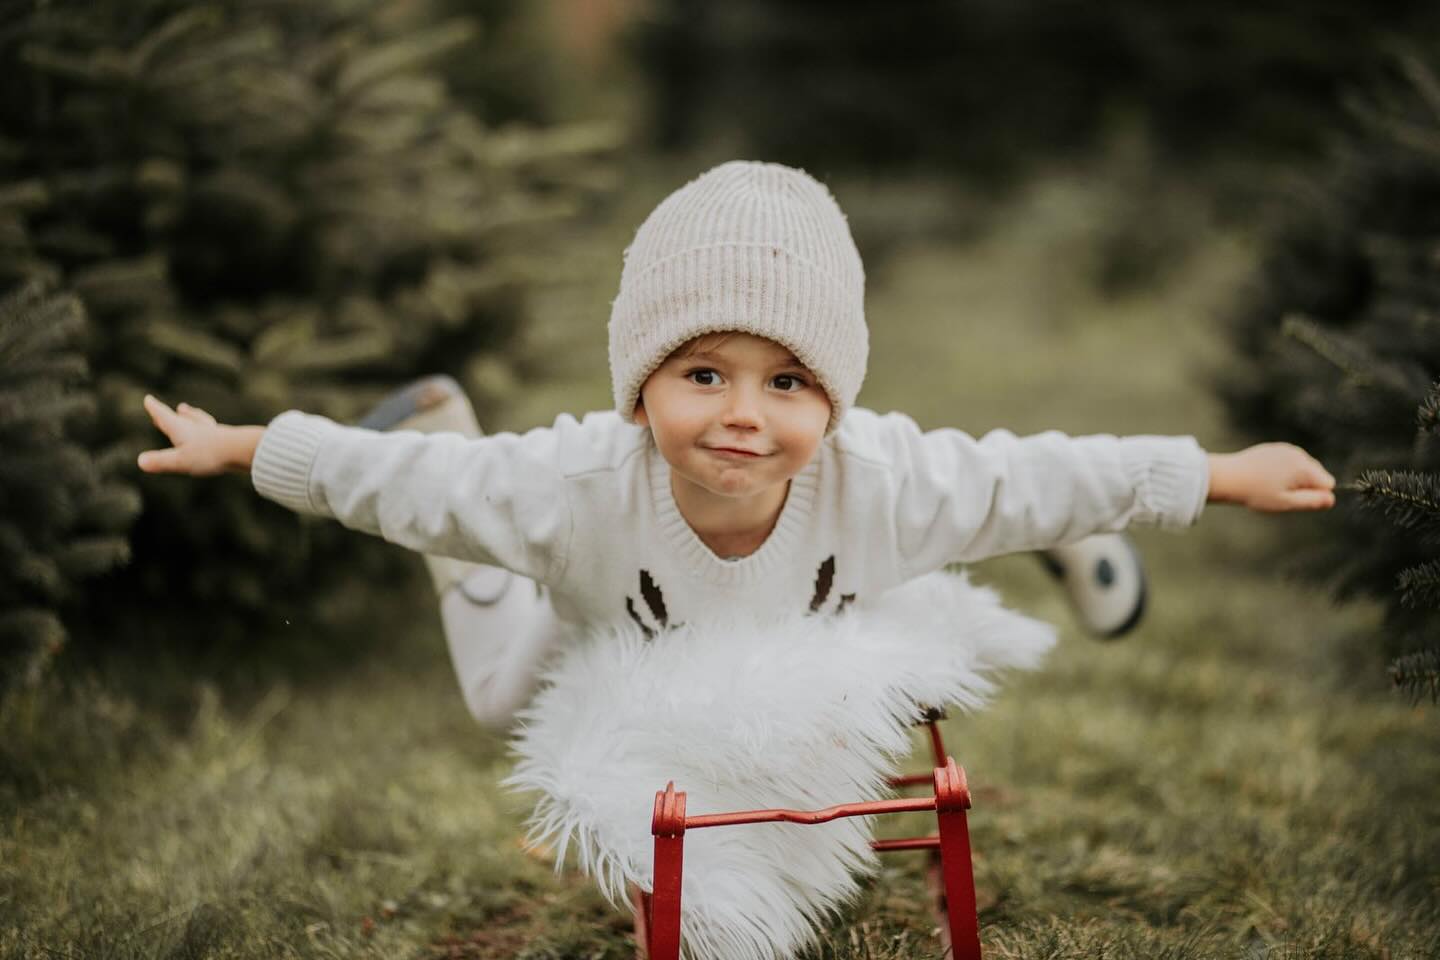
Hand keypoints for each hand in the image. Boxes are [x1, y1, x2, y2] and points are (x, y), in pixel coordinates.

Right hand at [138, 395, 259, 475]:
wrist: (244, 450)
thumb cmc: (210, 454)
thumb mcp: (181, 460)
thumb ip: (161, 461)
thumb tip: (140, 461)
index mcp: (182, 430)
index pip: (165, 417)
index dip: (155, 409)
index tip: (148, 398)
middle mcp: (197, 428)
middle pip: (180, 419)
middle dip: (169, 415)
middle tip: (160, 409)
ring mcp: (213, 432)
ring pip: (198, 420)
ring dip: (190, 416)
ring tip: (186, 411)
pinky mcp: (227, 439)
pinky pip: (214, 430)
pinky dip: (207, 427)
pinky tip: (213, 430)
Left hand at [1207, 443, 1335, 511]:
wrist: (1227, 476)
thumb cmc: (1256, 492)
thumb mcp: (1286, 503)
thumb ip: (1312, 501)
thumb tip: (1331, 499)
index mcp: (1305, 468)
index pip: (1328, 483)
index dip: (1314, 495)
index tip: (1293, 497)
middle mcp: (1299, 454)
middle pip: (1317, 474)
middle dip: (1304, 485)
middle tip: (1280, 493)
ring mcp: (1287, 448)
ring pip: (1303, 468)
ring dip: (1293, 478)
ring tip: (1270, 484)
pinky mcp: (1275, 448)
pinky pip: (1289, 462)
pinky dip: (1282, 470)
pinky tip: (1265, 476)